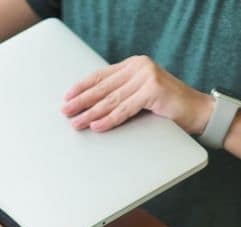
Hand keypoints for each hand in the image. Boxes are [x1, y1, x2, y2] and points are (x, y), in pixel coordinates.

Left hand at [61, 55, 212, 133]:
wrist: (197, 110)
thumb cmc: (164, 105)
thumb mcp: (138, 93)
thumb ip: (120, 92)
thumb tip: (87, 104)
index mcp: (133, 64)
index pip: (100, 75)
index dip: (82, 87)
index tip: (66, 97)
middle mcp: (139, 67)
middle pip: (102, 88)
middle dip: (81, 101)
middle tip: (65, 111)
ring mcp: (147, 77)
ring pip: (111, 100)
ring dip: (90, 113)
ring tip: (76, 123)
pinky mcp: (153, 91)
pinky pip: (124, 109)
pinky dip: (108, 119)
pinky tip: (96, 126)